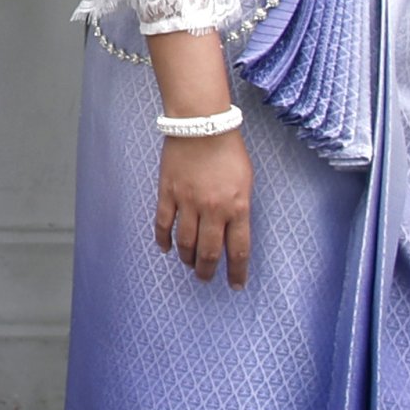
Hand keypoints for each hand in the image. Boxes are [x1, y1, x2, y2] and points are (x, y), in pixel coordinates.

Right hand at [155, 129, 251, 285]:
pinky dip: (164, 240)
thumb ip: (240, 209)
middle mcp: (213, 210)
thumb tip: (232, 231)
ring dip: (188, 258)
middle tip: (206, 278)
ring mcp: (188, 203)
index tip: (236, 285)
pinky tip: (166, 248)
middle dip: (208, 271)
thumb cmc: (229, 151)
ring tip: (190, 264)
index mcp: (238, 208)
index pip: (238, 250)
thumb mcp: (246, 182)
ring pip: (186, 243)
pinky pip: (164, 224)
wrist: (202, 125)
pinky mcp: (168, 194)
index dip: (237, 272)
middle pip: (209, 253)